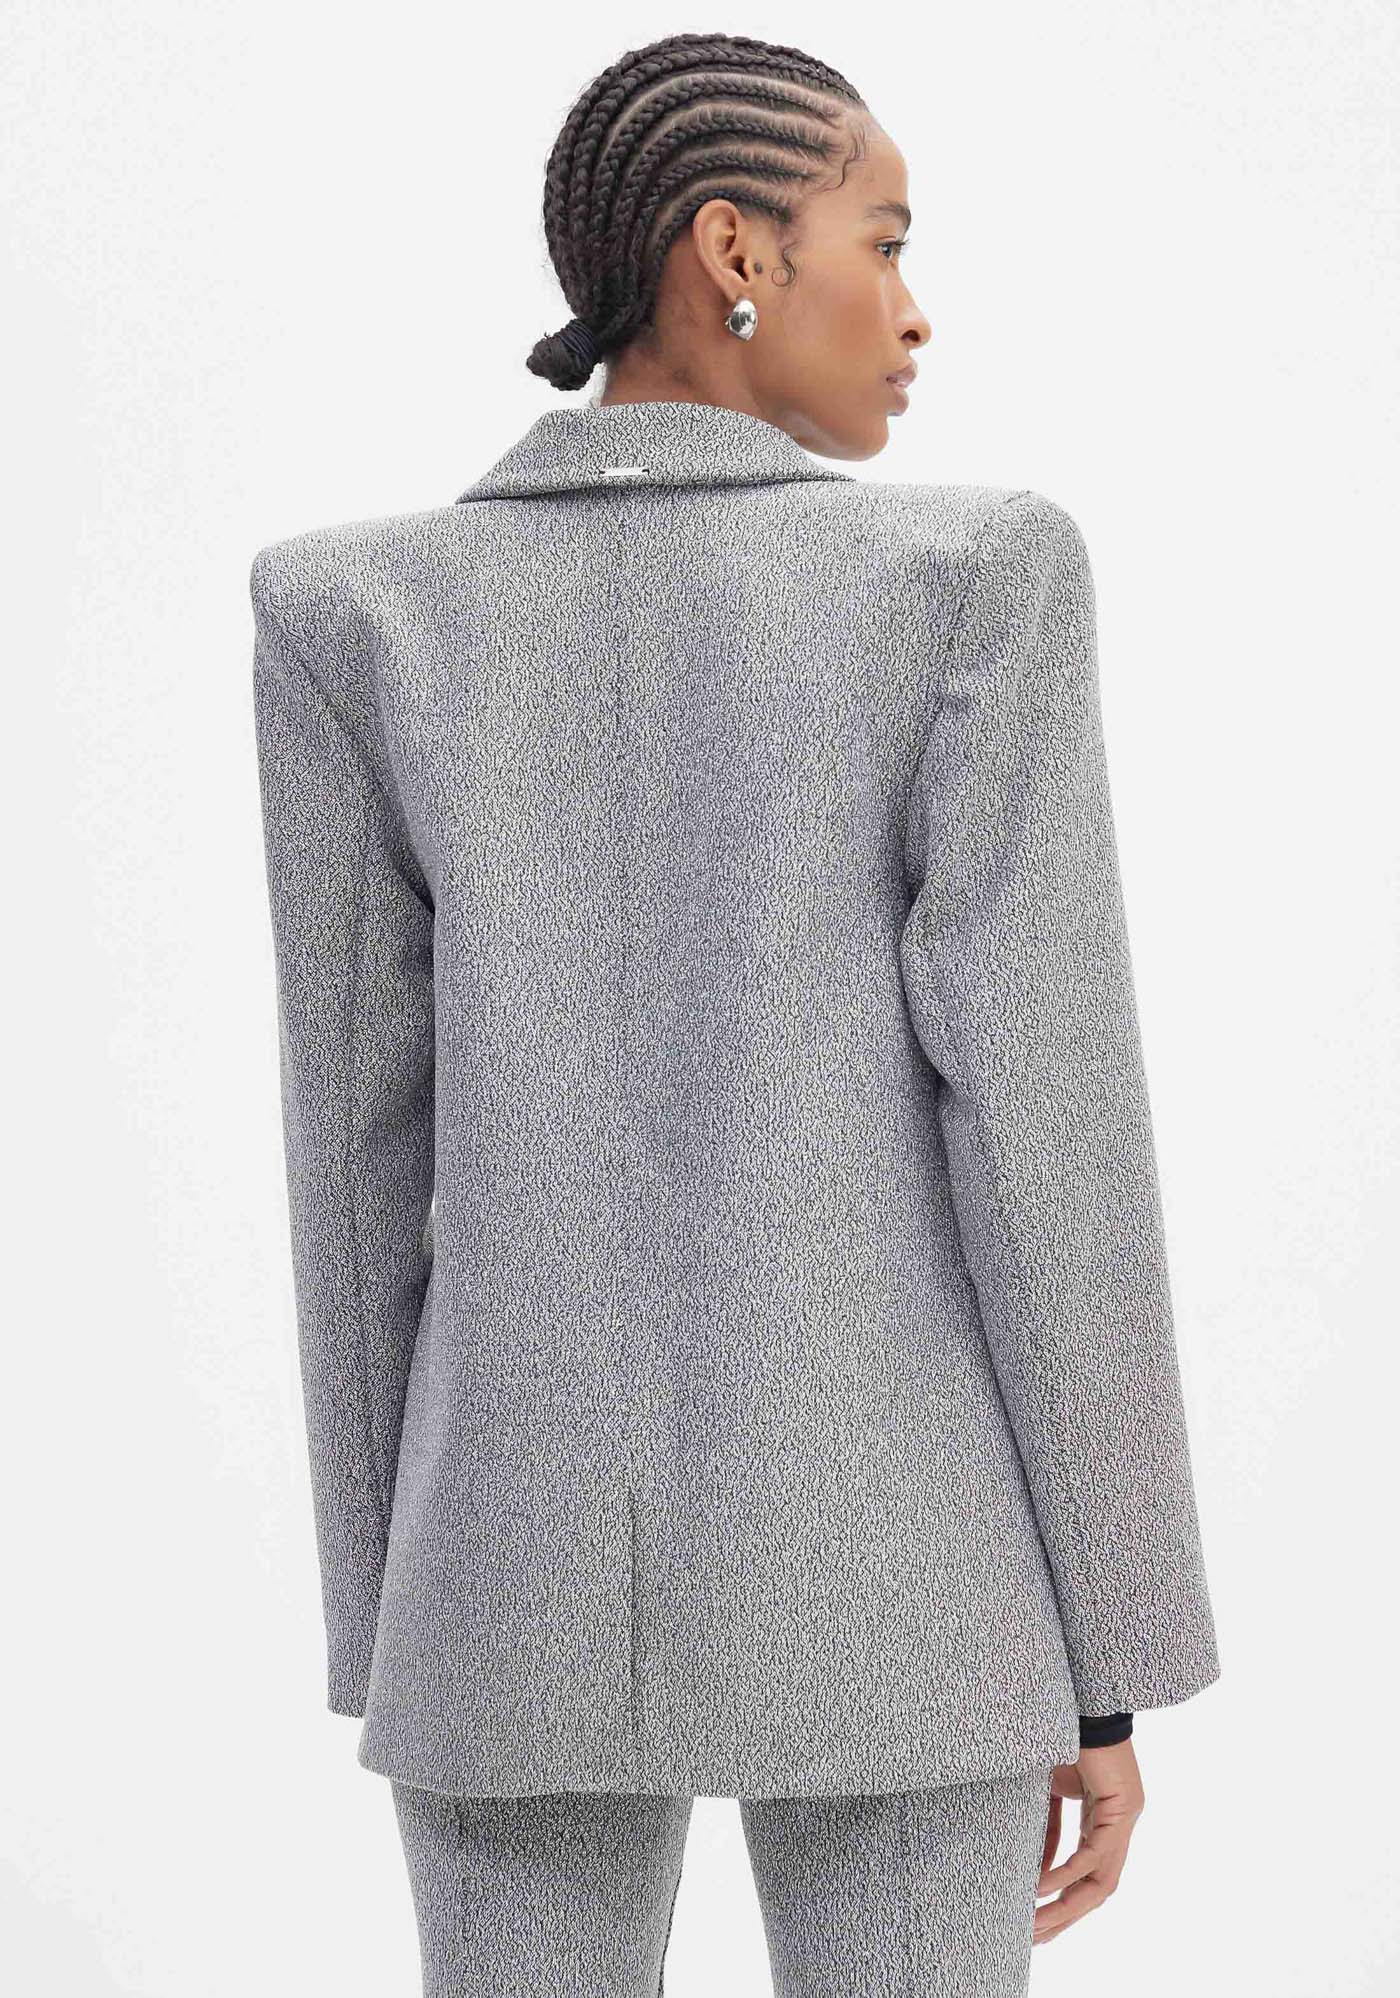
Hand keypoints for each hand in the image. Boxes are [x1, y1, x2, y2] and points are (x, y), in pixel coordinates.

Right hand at [1033, 1738, 1144, 1944]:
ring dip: (1068, 1907)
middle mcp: (1117, 1825)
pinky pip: (1096, 1854)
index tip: (1036, 1923)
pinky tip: (1044, 1887)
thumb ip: (1045, 1828)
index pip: (1084, 1874)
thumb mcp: (1047, 1791)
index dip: (1062, 1900)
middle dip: (1064, 1916)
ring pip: (1101, 1881)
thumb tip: (1033, 1870)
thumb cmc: (1063, 1737)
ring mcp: (1124, 1818)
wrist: (1082, 1704)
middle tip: (1035, 1938)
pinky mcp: (1122, 1809)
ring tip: (1037, 1924)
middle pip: (1095, 1888)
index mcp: (1100, 1819)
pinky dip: (1068, 1874)